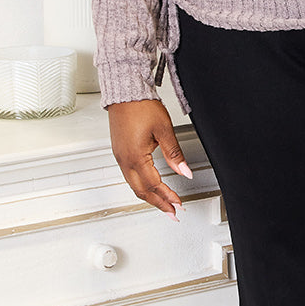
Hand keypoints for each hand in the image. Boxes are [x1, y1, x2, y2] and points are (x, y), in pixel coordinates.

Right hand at [106, 99, 192, 219]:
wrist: (125, 92)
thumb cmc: (141, 106)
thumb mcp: (164, 130)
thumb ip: (175, 154)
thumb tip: (185, 172)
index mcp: (135, 156)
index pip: (154, 184)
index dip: (168, 197)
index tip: (178, 205)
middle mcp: (124, 160)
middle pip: (141, 191)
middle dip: (158, 203)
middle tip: (172, 212)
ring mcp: (120, 156)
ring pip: (134, 185)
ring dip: (149, 196)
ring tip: (163, 203)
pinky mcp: (119, 152)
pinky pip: (129, 175)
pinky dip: (141, 185)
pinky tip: (149, 186)